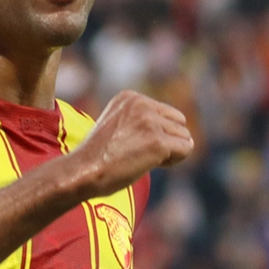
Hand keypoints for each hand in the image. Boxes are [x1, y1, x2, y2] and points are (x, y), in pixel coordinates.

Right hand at [71, 90, 193, 197]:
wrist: (83, 171)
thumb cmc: (98, 157)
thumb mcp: (117, 125)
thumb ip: (140, 121)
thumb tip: (183, 136)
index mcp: (130, 97)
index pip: (165, 112)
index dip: (157, 132)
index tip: (136, 145)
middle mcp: (141, 104)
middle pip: (178, 122)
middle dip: (168, 140)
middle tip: (146, 155)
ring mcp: (150, 122)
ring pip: (184, 136)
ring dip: (171, 151)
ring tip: (147, 160)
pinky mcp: (158, 141)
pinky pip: (185, 149)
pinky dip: (175, 160)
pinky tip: (155, 164)